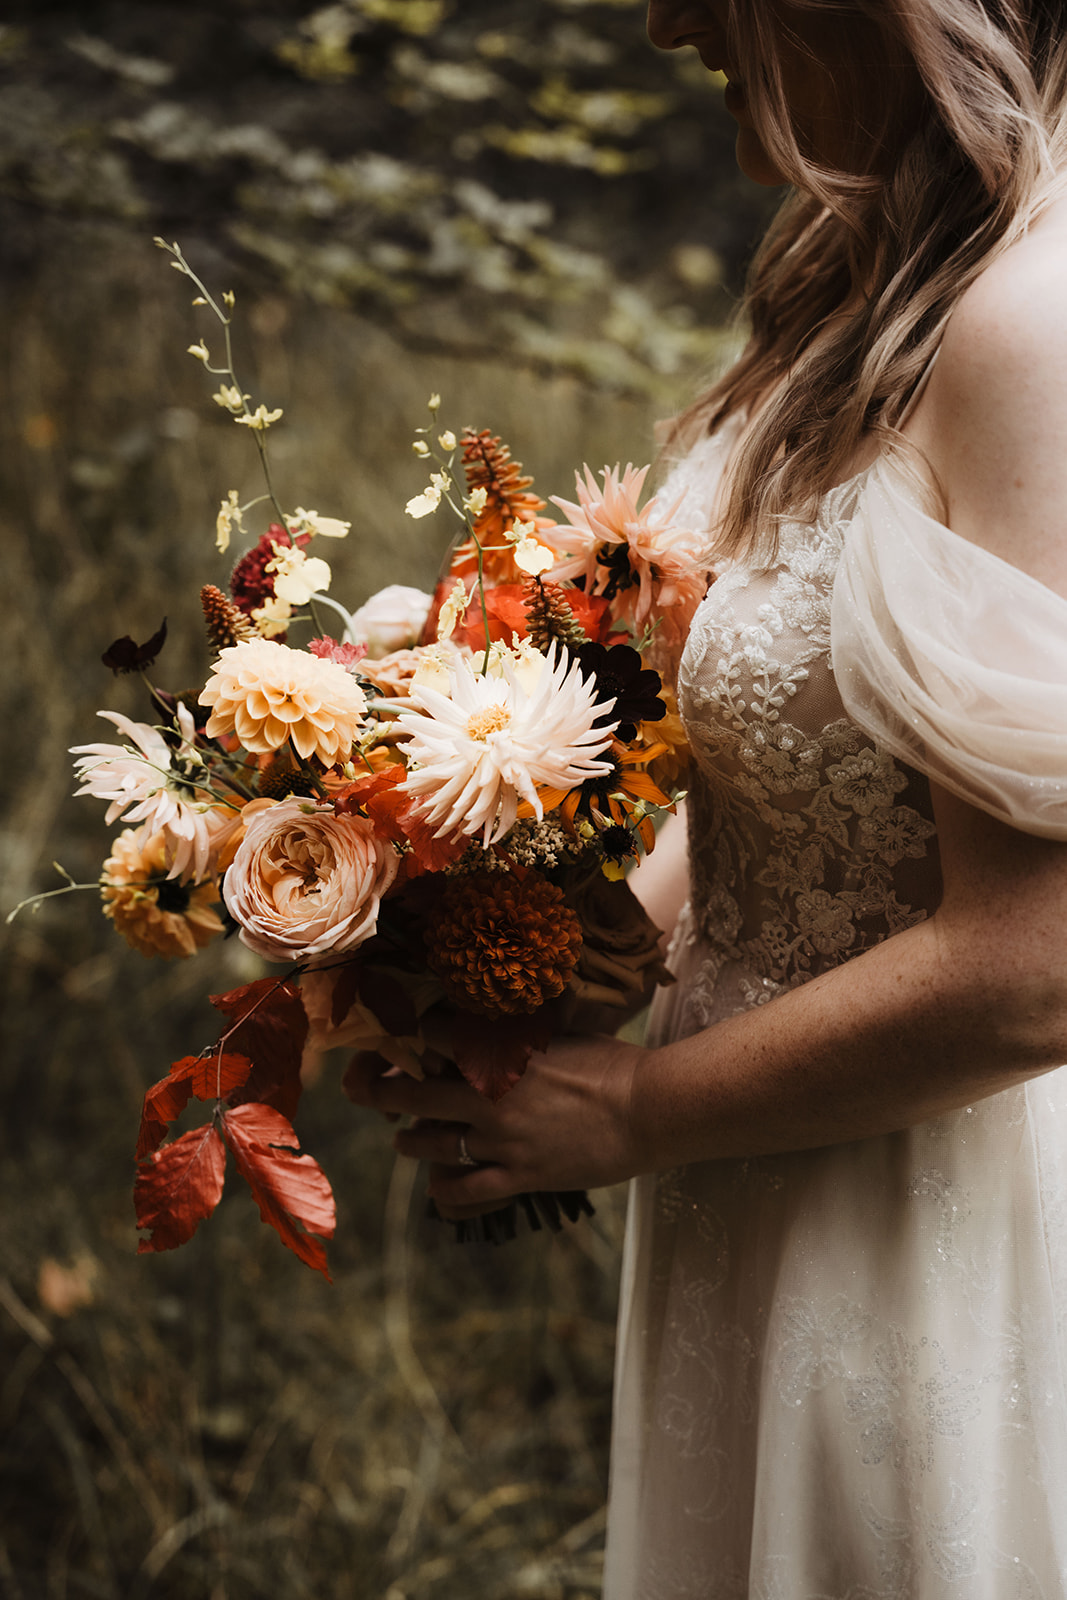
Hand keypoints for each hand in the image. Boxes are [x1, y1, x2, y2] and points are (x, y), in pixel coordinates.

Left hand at [342, 1031, 647, 1216]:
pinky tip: (439, 1184)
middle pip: (411, 1092)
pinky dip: (445, 1189)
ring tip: (404, 1139)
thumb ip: (517, 1032)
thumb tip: (489, 1019)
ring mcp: (501, 1138)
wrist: (650, 1109)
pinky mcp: (519, 1175)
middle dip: (382, 1089)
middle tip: (368, 1088)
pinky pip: (464, 1191)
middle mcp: (488, 1094)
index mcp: (498, 1052)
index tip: (401, 1036)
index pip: (430, 1035)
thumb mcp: (560, 1033)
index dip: (410, 1034)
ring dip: (410, 1141)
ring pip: (429, 1143)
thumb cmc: (613, 1063)